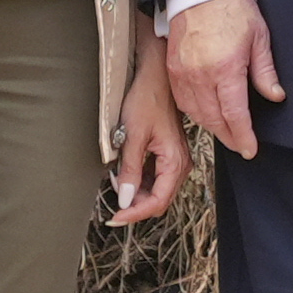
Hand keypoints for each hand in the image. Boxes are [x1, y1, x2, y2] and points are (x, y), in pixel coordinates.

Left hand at [112, 27, 191, 222]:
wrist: (155, 75)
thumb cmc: (146, 99)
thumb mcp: (132, 136)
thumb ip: (129, 170)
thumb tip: (124, 200)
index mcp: (175, 162)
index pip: (157, 202)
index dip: (135, 213)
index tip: (115, 217)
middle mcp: (181, 164)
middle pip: (159, 200)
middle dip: (135, 206)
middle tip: (112, 206)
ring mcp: (176, 159)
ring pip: (158, 190)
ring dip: (137, 193)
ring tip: (116, 184)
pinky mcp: (170, 153)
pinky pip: (157, 177)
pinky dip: (141, 181)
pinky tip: (124, 173)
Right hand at [167, 0, 281, 159]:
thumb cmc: (232, 8)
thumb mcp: (259, 37)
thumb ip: (265, 72)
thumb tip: (275, 96)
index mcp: (226, 68)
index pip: (235, 115)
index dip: (243, 136)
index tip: (250, 149)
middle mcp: (202, 75)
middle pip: (214, 119)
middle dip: (228, 137)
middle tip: (240, 144)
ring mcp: (184, 73)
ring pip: (196, 113)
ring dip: (211, 126)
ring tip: (225, 131)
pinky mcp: (172, 69)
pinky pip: (182, 100)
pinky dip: (194, 112)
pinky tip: (205, 113)